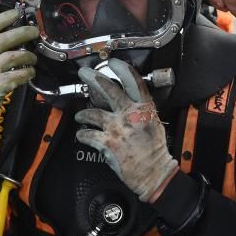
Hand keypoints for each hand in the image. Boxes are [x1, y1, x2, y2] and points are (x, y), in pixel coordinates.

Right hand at [0, 9, 38, 143]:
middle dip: (23, 32)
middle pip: (4, 39)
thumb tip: (4, 39)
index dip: (3, 18)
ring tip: (33, 59)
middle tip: (34, 31)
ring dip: (28, 56)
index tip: (16, 13)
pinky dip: (27, 73)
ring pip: (14, 56)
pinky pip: (18, 75)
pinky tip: (30, 73)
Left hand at [74, 59, 178, 202]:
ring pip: (93, 113)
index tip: (113, 63)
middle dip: (94, 79)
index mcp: (144, 108)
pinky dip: (83, 134)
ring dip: (83, 114)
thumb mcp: (155, 124)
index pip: (133, 82)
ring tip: (79, 115)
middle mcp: (129, 114)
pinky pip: (88, 134)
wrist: (154, 173)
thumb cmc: (155, 151)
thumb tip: (130, 102)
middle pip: (109, 90)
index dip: (122, 69)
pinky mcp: (107, 143)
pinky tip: (81, 134)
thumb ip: (142, 111)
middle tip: (85, 73)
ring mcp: (117, 128)